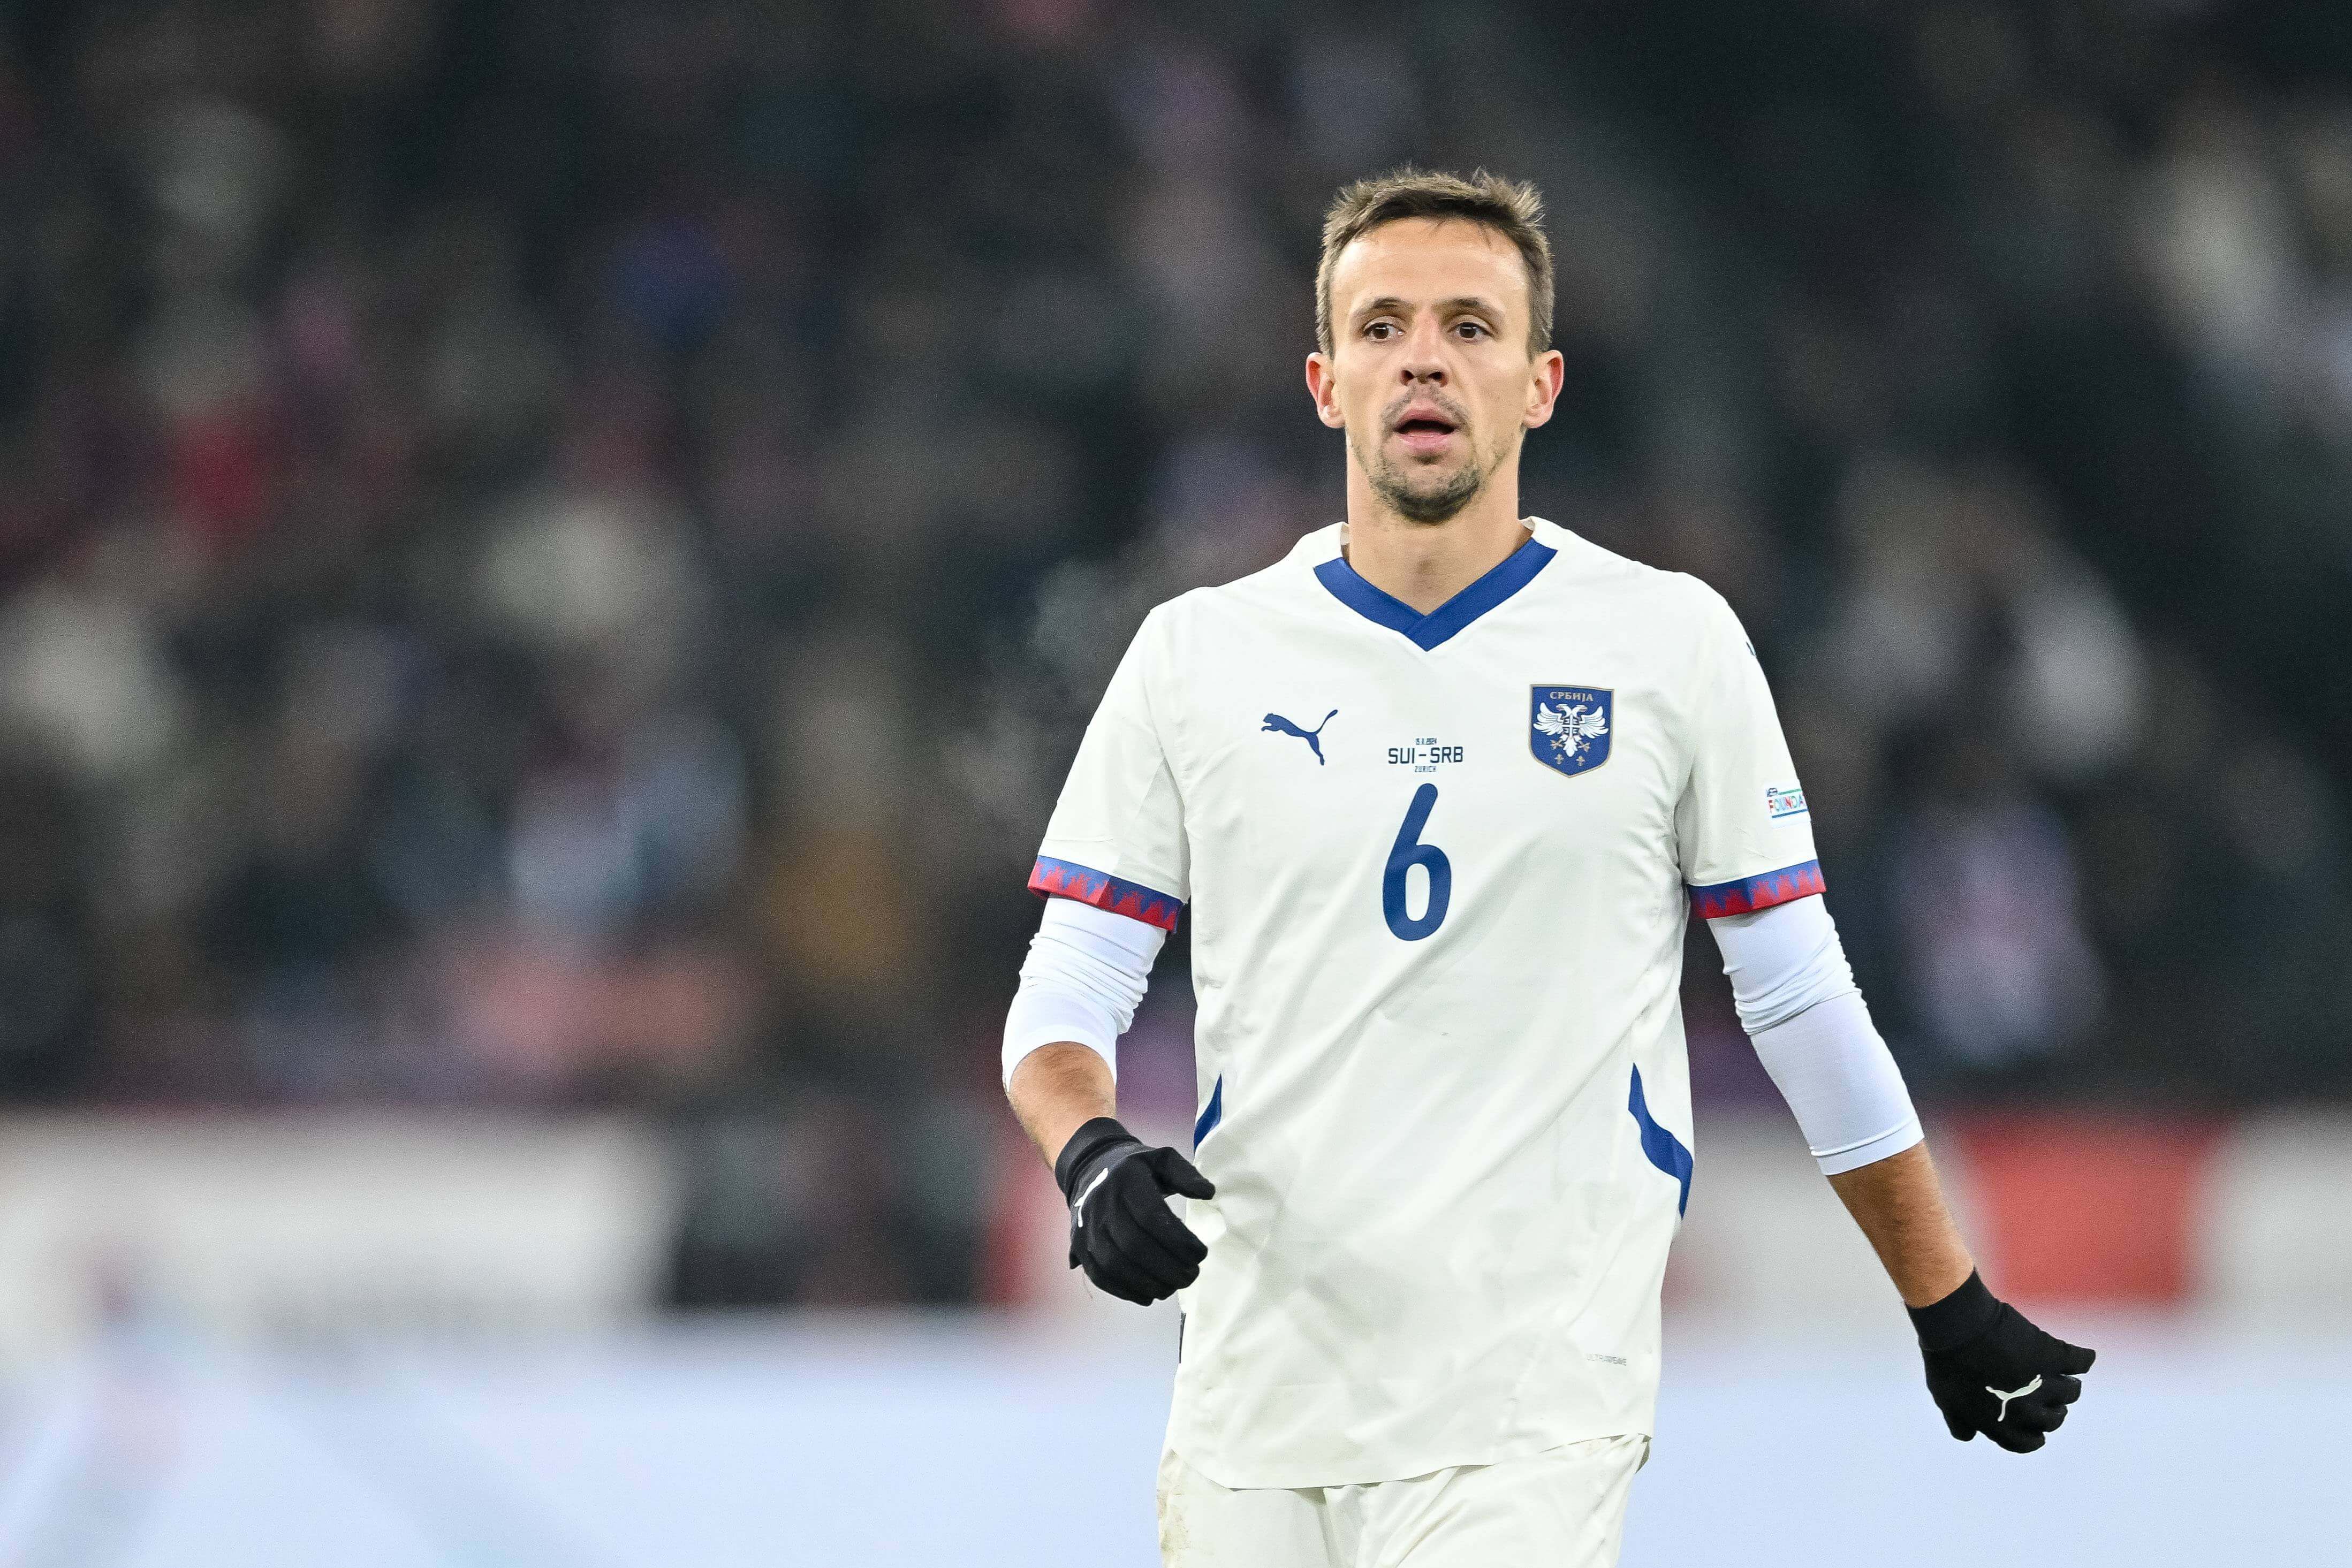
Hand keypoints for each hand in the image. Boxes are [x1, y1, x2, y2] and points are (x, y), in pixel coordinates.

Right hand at [1054, 1117, 1214, 1304]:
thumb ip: (1186, 1174)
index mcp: (1125, 1181)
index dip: (1178, 1241)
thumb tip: (1207, 1193)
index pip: (1151, 1217)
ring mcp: (1086, 1227)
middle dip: (1167, 1268)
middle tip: (1192, 1276)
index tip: (1201, 1254)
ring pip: (1114, 1265)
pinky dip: (1125, 1291)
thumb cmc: (1135, 1168)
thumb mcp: (1162, 1159)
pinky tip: (1148, 1295)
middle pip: (1133, 1245)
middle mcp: (1102, 1205)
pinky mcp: (1079, 1246)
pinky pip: (1099, 1276)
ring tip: (1173, 1287)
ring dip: (1147, 1283)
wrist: (1090, 1168)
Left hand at [1909, 1271, 2094, 1452]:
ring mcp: (2042, 1384)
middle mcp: (2026, 1411)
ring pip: (2070, 1392)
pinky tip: (2082, 1357)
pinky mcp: (2052, 1356)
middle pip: (2053, 1419)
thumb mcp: (1945, 1399)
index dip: (2033, 1436)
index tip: (2037, 1430)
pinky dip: (2083, 1359)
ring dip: (2066, 1386)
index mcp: (2000, 1425)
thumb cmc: (1946, 1360)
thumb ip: (1960, 1422)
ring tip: (2060, 1375)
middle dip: (2052, 1411)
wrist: (1957, 1325)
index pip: (2027, 1443)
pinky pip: (2080, 1362)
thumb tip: (1969, 1436)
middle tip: (2047, 1397)